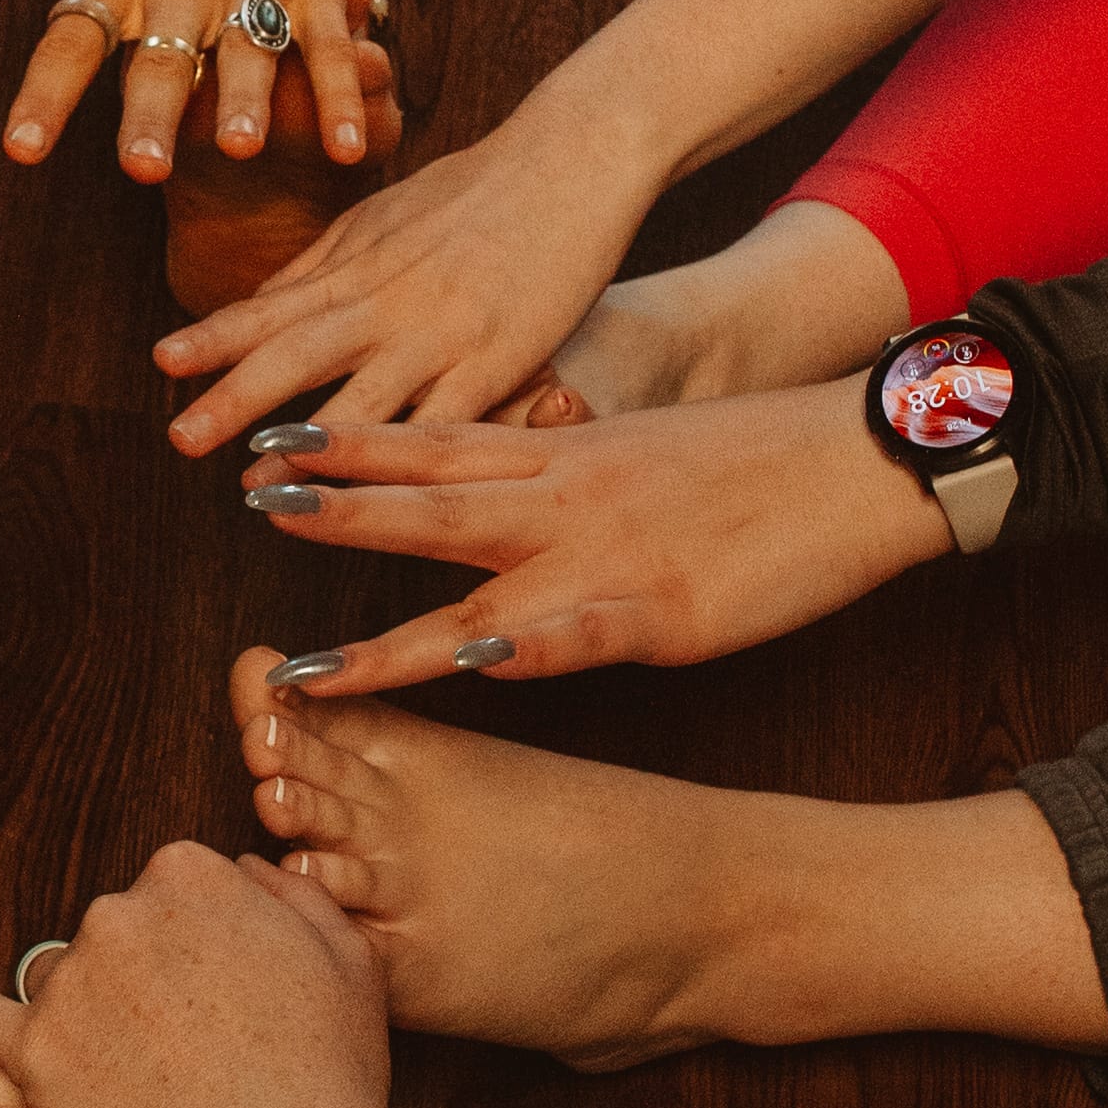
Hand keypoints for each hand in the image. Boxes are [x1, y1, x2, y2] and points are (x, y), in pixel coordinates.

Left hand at [0, 0, 368, 183]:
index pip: (68, 39)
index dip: (44, 94)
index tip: (20, 148)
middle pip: (160, 57)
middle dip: (151, 112)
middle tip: (140, 167)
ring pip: (248, 51)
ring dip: (245, 101)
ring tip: (240, 146)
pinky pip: (328, 42)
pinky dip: (340, 94)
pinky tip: (350, 147)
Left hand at [0, 839, 389, 1107]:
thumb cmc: (327, 1074)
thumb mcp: (348, 958)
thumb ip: (294, 896)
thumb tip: (247, 869)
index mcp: (190, 875)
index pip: (167, 892)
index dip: (190, 947)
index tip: (208, 996)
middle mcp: (119, 910)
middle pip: (110, 934)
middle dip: (134, 981)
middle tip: (175, 1048)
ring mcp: (70, 977)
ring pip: (55, 981)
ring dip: (78, 1016)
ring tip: (126, 1079)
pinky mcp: (33, 1047)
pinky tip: (19, 1055)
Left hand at [156, 85, 648, 451]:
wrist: (572, 159)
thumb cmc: (478, 187)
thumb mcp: (384, 214)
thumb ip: (324, 263)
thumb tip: (259, 301)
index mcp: (358, 265)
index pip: (272, 304)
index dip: (215, 336)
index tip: (163, 361)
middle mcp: (388, 301)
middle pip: (298, 354)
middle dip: (234, 398)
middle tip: (180, 438)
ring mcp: (443, 333)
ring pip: (365, 397)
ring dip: (309, 445)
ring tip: (257, 484)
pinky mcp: (500, 361)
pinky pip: (448, 421)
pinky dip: (408, 458)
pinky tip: (380, 493)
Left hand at [237, 380, 943, 692]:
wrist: (861, 455)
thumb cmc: (755, 462)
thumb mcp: (638, 449)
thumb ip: (559, 470)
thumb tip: (500, 482)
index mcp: (561, 456)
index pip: (432, 442)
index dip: (347, 443)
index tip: (266, 440)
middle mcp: (567, 494)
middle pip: (430, 499)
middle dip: (336, 507)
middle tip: (247, 502)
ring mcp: (610, 553)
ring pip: (482, 583)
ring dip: (392, 631)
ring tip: (314, 665)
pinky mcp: (665, 607)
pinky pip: (584, 632)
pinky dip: (528, 650)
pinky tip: (478, 666)